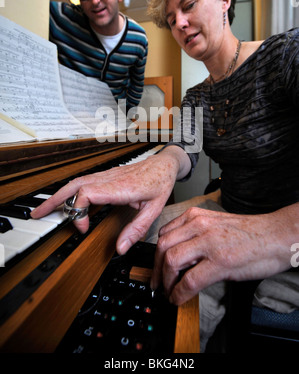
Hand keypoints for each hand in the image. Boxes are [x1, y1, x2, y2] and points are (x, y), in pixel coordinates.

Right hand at [31, 151, 180, 253]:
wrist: (164, 164)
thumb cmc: (160, 183)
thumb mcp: (155, 209)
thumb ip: (137, 229)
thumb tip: (120, 248)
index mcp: (120, 187)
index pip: (87, 192)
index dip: (78, 210)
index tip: (83, 227)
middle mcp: (109, 179)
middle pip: (74, 185)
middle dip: (54, 200)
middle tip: (39, 215)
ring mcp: (106, 175)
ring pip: (75, 182)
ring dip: (58, 195)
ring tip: (44, 209)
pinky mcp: (105, 176)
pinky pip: (82, 181)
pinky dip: (68, 191)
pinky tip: (63, 200)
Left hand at [151, 205, 296, 304]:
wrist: (276, 236)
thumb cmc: (249, 233)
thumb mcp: (215, 225)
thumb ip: (194, 235)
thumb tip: (178, 256)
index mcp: (196, 216)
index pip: (164, 234)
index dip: (156, 255)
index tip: (157, 268)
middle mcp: (199, 225)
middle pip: (163, 247)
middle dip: (156, 270)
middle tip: (157, 284)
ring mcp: (209, 242)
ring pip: (171, 261)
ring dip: (166, 282)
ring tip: (169, 292)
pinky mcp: (220, 262)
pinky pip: (189, 280)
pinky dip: (179, 293)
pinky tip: (180, 298)